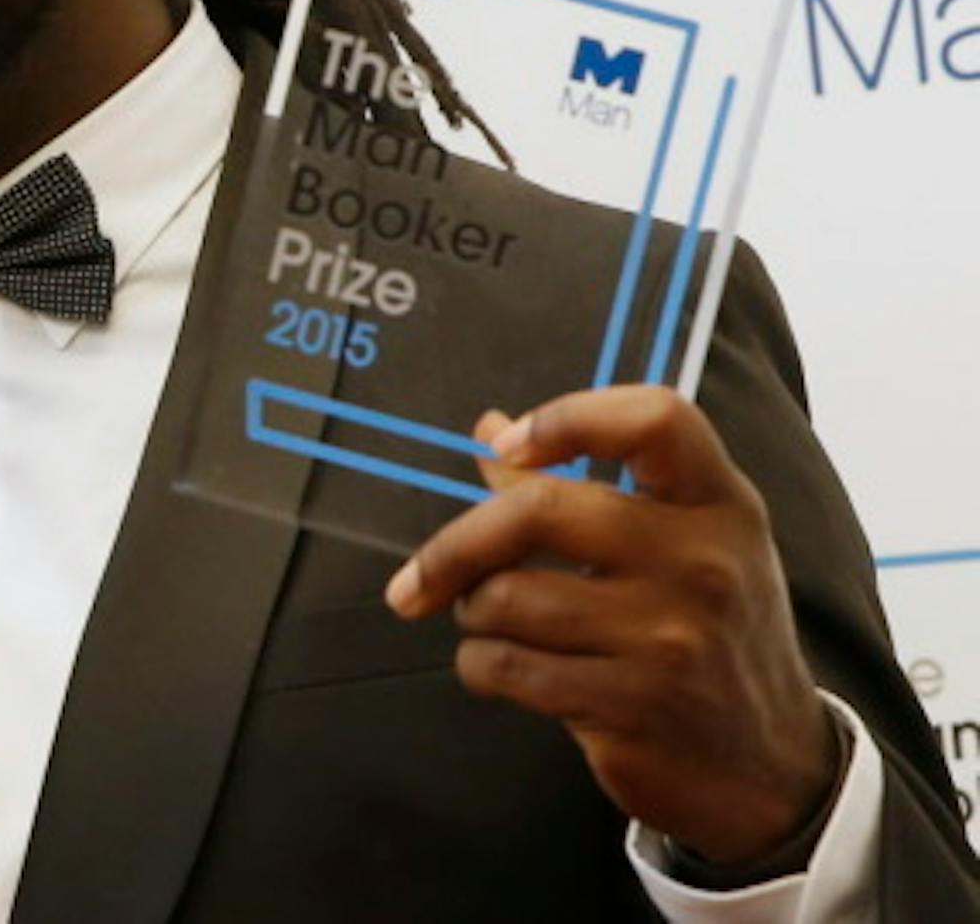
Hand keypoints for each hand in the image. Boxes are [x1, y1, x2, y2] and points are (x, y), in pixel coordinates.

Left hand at [386, 387, 839, 864]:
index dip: (568, 419)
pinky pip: (508, 666)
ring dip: (471, 612)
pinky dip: (480, 666)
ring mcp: (671, 637)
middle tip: (417, 579)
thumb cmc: (706, 633)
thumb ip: (581, 483)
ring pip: (507, 597)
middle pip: (539, 511)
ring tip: (489, 624)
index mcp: (720, 504)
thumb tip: (488, 430)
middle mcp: (703, 562)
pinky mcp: (634, 705)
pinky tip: (499, 669)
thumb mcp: (676, 546)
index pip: (654, 419)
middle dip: (456, 546)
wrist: (771, 769)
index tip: (506, 447)